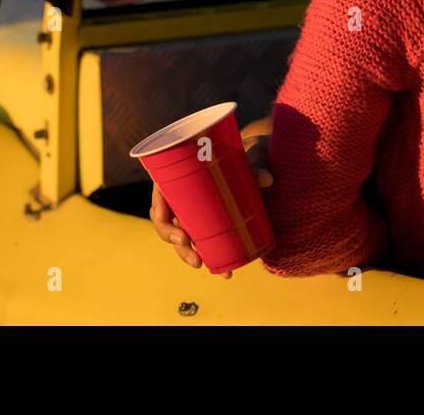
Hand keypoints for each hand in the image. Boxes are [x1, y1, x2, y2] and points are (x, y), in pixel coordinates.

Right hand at [148, 128, 273, 280]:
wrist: (261, 161)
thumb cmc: (248, 151)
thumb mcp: (251, 154)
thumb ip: (257, 163)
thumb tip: (267, 179)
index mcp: (183, 172)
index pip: (159, 189)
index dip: (157, 205)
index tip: (163, 216)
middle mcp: (184, 194)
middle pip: (166, 218)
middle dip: (171, 236)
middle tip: (186, 243)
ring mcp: (195, 211)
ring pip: (180, 235)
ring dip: (186, 253)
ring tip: (201, 263)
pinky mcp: (210, 223)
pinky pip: (202, 242)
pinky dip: (209, 257)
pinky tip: (222, 271)